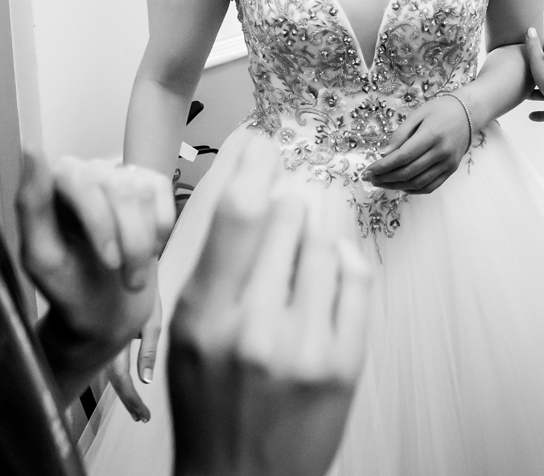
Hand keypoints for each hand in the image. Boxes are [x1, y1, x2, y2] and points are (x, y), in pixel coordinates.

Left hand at [16, 151, 173, 387]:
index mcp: (53, 182)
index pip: (82, 182)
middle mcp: (85, 170)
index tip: (109, 262)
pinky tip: (150, 250)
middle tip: (127, 280)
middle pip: (118, 190)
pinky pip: (163, 193)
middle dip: (128, 243)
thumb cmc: (69, 288)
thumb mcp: (42, 257)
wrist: (107, 313)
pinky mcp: (148, 183)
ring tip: (133, 276)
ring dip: (145, 244)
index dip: (101, 224)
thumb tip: (31, 147)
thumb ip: (31, 203)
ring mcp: (119, 174)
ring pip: (143, 194)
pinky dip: (162, 229)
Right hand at [104, 300, 162, 422]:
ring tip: (137, 407)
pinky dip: (121, 372)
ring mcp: (105, 336)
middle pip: (115, 379)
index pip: (122, 380)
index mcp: (116, 340)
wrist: (132, 258)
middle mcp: (106, 341)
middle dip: (128, 399)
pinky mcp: (108, 330)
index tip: (143, 417)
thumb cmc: (144, 288)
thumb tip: (145, 379)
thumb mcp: (151, 317)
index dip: (132, 401)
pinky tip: (130, 381)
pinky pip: (110, 356)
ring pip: (111, 369)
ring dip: (125, 389)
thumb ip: (147, 348)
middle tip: (140, 417)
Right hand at [169, 132, 372, 475]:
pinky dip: (345, 266)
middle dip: (288, 207)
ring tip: (300, 264)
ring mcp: (303, 349)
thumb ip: (216, 268)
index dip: (253, 162)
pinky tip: (329, 278)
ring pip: (325, 245)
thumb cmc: (208, 403)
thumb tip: (253, 190)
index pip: (235, 211)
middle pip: (287, 219)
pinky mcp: (343, 367)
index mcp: (203, 315)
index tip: (262, 141)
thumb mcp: (187, 333)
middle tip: (286, 212)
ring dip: (315, 240)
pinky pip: (356, 281)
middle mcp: (253, 328)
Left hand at [362, 93, 470, 193]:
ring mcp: (448, 164)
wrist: (467, 114)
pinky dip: (413, 190)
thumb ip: (400, 135)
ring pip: (418, 183)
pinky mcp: (451, 170)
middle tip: (369, 178)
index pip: (403, 157)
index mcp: (432, 135)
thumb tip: (383, 155)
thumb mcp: (417, 115)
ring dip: (396, 186)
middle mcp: (442, 152)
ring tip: (380, 183)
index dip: (383, 166)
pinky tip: (399, 186)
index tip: (367, 170)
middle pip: (409, 172)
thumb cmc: (439, 110)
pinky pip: (430, 187)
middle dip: (385, 178)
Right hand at [522, 28, 543, 125]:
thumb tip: (531, 29)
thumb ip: (533, 46)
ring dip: (536, 93)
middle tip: (523, 68)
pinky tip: (530, 116)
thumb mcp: (539, 60)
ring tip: (523, 94)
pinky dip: (539, 113)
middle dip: (536, 69)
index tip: (533, 41)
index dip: (542, 43)